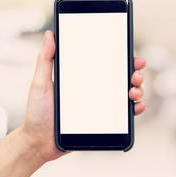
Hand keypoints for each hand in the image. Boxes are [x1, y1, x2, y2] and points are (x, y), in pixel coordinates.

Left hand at [20, 31, 145, 162]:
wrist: (39, 142)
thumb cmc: (38, 113)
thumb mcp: (40, 83)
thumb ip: (45, 59)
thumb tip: (50, 34)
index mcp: (84, 79)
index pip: (108, 65)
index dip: (124, 58)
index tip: (132, 54)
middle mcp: (96, 91)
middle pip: (123, 78)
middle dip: (136, 73)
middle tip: (136, 74)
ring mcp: (102, 107)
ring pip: (128, 94)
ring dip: (138, 90)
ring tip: (134, 91)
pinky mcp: (105, 123)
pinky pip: (125, 115)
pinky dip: (136, 109)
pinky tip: (137, 106)